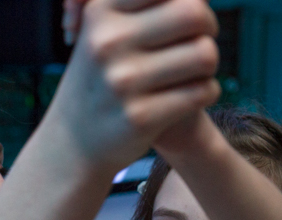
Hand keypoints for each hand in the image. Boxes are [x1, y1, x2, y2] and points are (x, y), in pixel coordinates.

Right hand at [48, 0, 220, 173]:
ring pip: (205, 55)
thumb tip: (194, 1)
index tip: (184, 19)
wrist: (72, 143)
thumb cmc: (103, 76)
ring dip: (208, 65)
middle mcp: (107, 42)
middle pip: (195, 14)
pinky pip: (203, 91)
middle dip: (207, 29)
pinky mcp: (141, 117)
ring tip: (192, 74)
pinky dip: (207, 92)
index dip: (189, 2)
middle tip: (198, 44)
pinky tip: (191, 96)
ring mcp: (122, 81)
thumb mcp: (105, 30)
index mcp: (100, 11)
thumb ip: (144, 7)